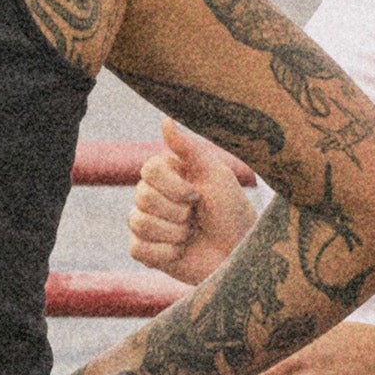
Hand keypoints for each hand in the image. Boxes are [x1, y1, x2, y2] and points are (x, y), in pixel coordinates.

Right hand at [129, 115, 255, 288]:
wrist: (237, 253)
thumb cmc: (230, 211)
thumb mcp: (214, 174)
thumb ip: (189, 148)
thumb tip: (165, 120)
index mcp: (166, 174)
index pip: (149, 170)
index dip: (173, 186)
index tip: (197, 196)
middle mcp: (151, 196)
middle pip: (142, 197)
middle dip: (176, 211)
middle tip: (195, 217)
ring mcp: (146, 224)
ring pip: (139, 223)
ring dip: (173, 233)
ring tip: (190, 235)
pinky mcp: (145, 252)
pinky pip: (138, 249)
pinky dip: (164, 253)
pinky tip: (180, 252)